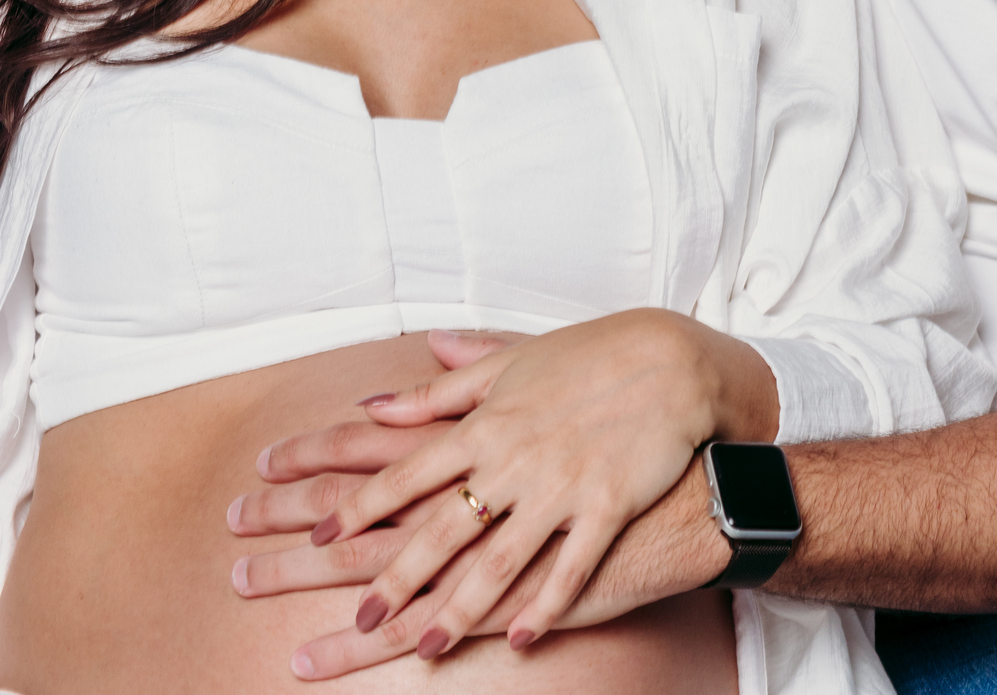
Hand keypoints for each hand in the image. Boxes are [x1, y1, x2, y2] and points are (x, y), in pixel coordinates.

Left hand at [292, 309, 774, 661]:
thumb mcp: (509, 362)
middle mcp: (514, 457)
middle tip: (356, 616)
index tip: (314, 536)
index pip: (402, 470)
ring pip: (497, 561)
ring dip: (458, 608)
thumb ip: (440, 388)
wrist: (673, 363)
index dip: (354, 505)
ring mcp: (560, 486)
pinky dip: (543, 607)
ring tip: (424, 646)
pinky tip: (519, 640)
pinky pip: (568, 570)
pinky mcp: (605, 508)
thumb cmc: (591, 358)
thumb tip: (376, 400)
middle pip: (439, 527)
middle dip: (393, 577)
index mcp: (485, 420)